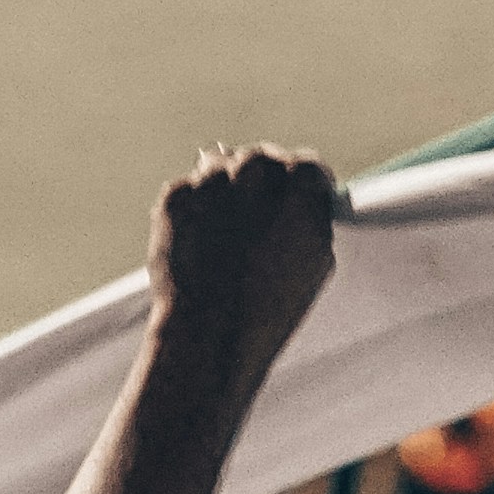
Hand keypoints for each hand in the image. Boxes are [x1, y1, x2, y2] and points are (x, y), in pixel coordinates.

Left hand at [145, 145, 340, 376]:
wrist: (211, 333)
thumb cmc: (270, 307)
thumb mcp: (317, 261)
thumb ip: (311, 219)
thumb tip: (305, 202)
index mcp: (300, 185)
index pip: (305, 166)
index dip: (298, 185)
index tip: (292, 197)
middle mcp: (257, 171)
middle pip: (260, 160)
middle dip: (258, 182)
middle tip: (250, 214)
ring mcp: (212, 180)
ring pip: (219, 167)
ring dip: (222, 190)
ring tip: (221, 235)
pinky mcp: (176, 195)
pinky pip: (187, 192)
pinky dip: (190, 211)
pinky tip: (196, 245)